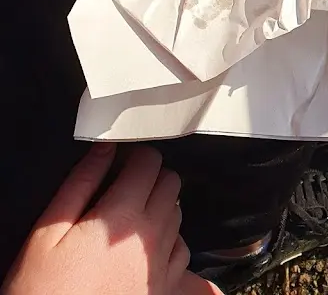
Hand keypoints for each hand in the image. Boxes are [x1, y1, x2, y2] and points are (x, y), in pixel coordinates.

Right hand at [2, 144, 192, 294]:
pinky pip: (181, 249)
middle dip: (151, 176)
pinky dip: (169, 240)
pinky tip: (144, 246)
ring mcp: (162, 264)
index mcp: (122, 215)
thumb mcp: (47, 232)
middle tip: (124, 186)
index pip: (150, 162)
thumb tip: (104, 149)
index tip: (120, 161)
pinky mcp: (165, 288)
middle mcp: (151, 236)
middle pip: (171, 183)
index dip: (135, 155)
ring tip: (130, 216)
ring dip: (161, 205)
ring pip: (178, 212)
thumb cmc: (42, 292)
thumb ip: (80, 183)